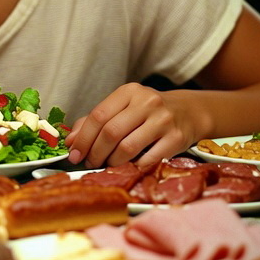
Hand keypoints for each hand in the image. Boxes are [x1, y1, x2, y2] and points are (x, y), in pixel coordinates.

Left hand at [64, 83, 200, 168]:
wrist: (189, 112)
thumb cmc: (149, 112)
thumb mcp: (123, 107)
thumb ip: (95, 121)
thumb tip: (70, 140)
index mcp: (129, 91)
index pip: (98, 115)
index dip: (83, 138)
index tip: (74, 153)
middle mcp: (147, 102)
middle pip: (111, 132)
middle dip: (95, 153)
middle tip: (90, 163)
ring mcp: (163, 120)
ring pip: (127, 147)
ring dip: (112, 162)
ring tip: (107, 165)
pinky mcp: (176, 139)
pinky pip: (147, 160)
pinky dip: (133, 167)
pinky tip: (128, 167)